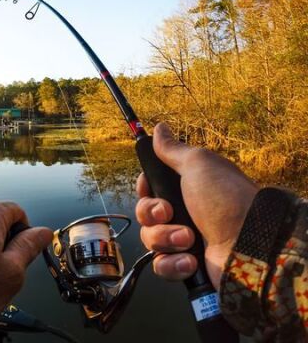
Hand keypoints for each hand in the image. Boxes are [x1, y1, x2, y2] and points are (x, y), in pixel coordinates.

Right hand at [135, 123, 258, 288]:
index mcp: (185, 189)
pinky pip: (161, 265)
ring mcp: (184, 241)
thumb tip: (159, 127)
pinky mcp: (185, 265)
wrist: (249, 245)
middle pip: (144, 213)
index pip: (148, 188)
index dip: (144, 189)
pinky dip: (172, 264)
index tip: (149, 188)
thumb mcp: (198, 165)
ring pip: (150, 239)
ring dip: (165, 238)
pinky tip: (189, 260)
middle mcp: (183, 213)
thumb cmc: (225, 199)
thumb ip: (173, 149)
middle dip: (152, 213)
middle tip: (169, 213)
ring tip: (188, 239)